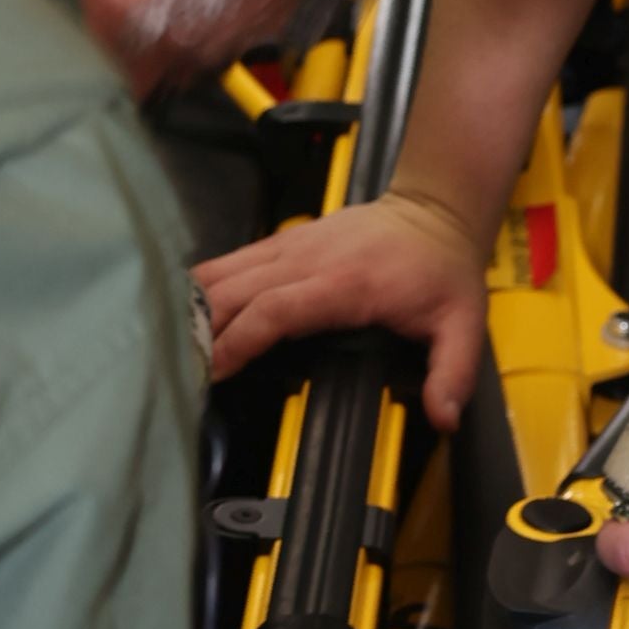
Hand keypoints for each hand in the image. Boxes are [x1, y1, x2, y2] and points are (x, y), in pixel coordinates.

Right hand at [196, 185, 485, 431]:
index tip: (214, 370)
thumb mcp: (463, 325)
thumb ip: (451, 374)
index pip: (276, 309)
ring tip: (165, 340)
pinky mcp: (284, 241)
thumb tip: (442, 418)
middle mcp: (309, 259)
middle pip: (238, 291)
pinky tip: (181, 306)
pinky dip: (204, 283)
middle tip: (176, 366)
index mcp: (346, 284)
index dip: (240, 339)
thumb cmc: (443, 271)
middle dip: (202, 328)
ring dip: (194, 303)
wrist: (435, 210)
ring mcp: (292, 246)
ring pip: (227, 270)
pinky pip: (233, 260)